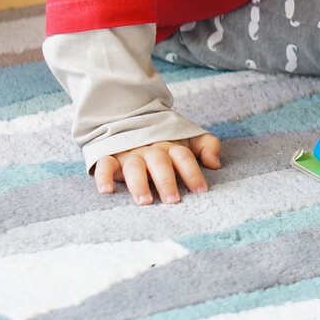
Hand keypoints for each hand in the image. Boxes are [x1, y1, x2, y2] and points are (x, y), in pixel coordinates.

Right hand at [94, 133, 222, 204]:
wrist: (130, 118)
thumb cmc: (164, 139)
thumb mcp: (188, 139)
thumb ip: (207, 145)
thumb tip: (216, 163)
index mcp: (170, 145)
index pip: (184, 157)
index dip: (193, 173)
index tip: (200, 191)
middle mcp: (150, 149)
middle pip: (160, 163)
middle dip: (166, 181)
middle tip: (173, 201)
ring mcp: (129, 153)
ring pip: (134, 167)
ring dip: (139, 184)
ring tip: (145, 201)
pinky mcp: (109, 156)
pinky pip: (104, 165)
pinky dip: (103, 176)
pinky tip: (107, 190)